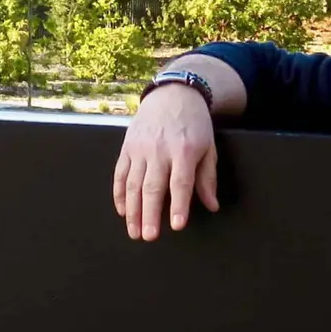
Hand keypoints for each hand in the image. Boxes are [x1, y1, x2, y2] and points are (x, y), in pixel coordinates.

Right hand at [113, 84, 218, 240]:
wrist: (172, 95)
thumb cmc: (194, 124)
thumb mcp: (208, 148)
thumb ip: (207, 178)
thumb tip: (212, 206)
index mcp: (183, 150)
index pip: (180, 183)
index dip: (178, 205)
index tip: (176, 225)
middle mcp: (159, 150)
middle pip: (152, 187)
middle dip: (149, 214)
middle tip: (149, 236)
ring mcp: (140, 149)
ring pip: (133, 184)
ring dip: (132, 210)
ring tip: (134, 231)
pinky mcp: (127, 148)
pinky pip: (120, 174)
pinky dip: (119, 194)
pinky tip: (121, 210)